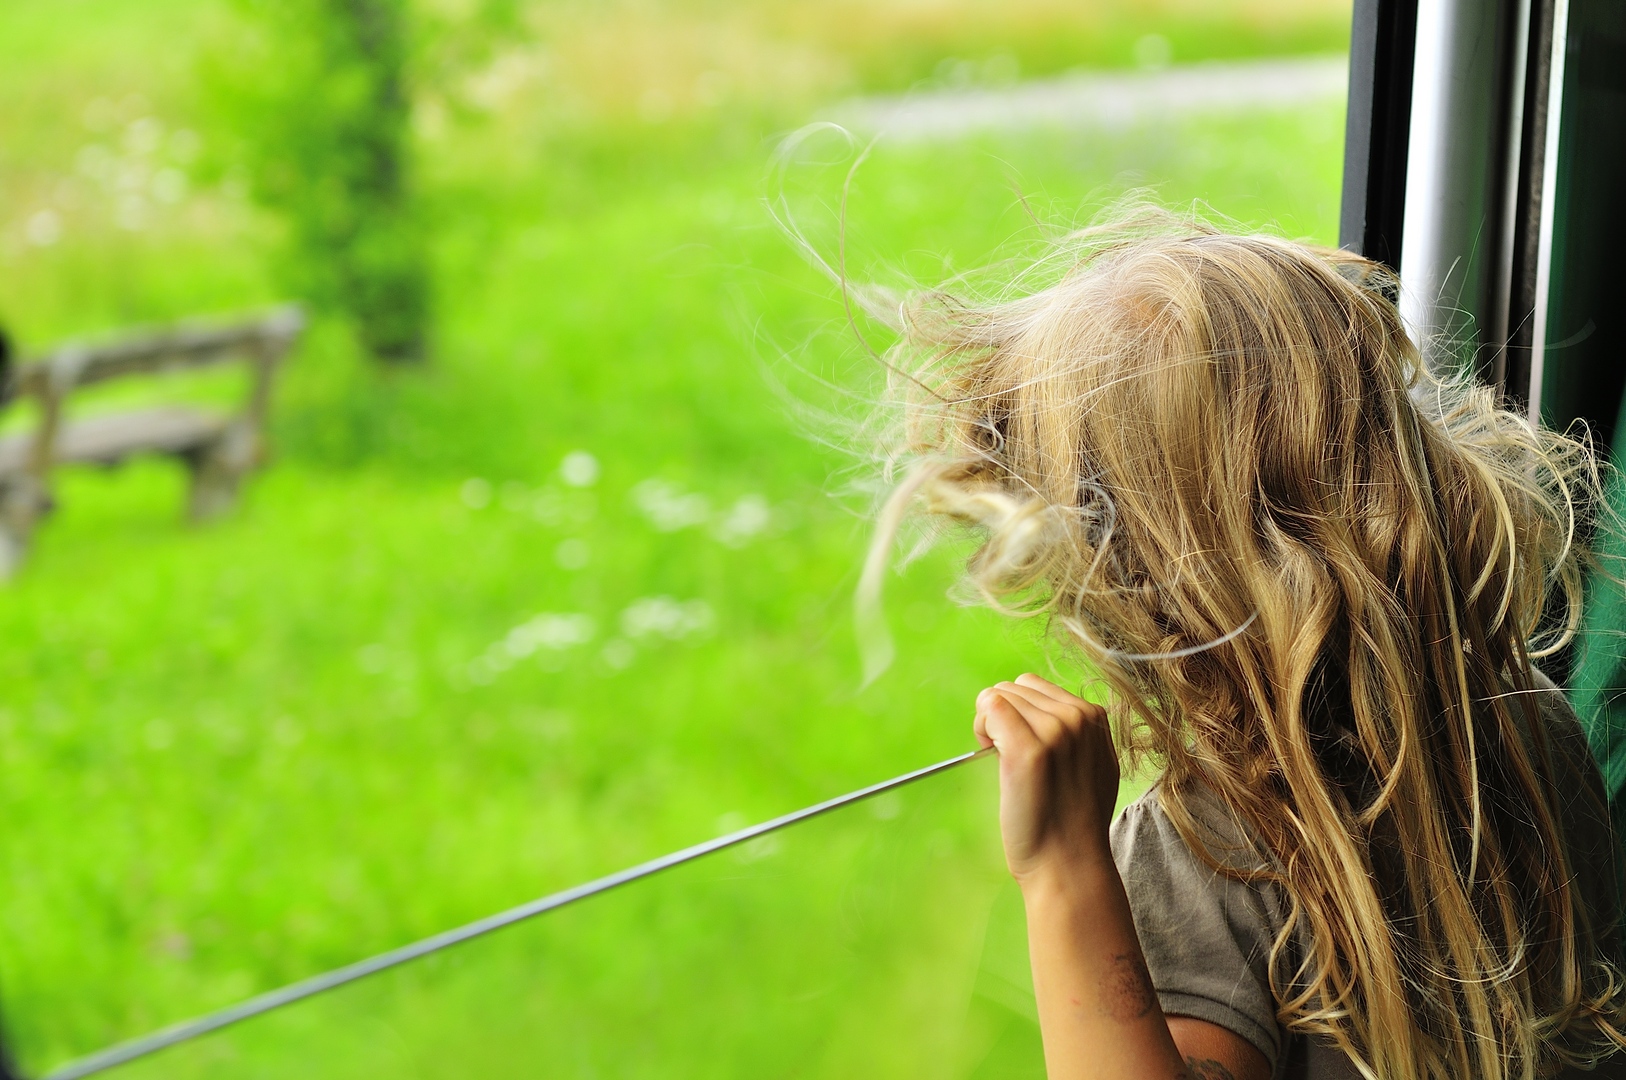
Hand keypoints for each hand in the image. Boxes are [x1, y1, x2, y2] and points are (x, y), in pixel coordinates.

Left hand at [974, 673, 1118, 883]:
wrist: (1067, 864)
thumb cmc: (1072, 820)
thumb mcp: (1094, 765)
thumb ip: (1078, 733)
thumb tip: (1045, 710)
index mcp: (1095, 717)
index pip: (1036, 686)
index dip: (1020, 713)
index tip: (1023, 746)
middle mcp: (1077, 718)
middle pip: (1016, 687)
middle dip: (1003, 715)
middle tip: (1007, 755)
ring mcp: (1054, 732)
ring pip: (1000, 695)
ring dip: (990, 722)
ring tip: (1003, 759)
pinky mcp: (1027, 750)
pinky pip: (989, 707)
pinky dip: (981, 726)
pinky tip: (990, 753)